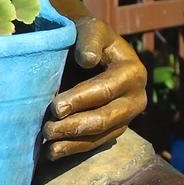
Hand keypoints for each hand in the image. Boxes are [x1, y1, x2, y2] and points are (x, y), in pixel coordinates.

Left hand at [43, 16, 146, 160]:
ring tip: (47, 143)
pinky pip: (96, 144)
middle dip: (75, 125)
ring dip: (72, 142)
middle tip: (47, 129)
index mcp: (132, 72)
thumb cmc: (88, 40)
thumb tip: (87, 60)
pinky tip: (51, 153)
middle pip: (105, 118)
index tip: (55, 107)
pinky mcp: (116, 130)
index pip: (105, 89)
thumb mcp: (91, 31)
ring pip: (100, 135)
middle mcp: (136, 98)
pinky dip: (73, 149)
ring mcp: (127, 117)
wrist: (92, 52)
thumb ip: (90, 40)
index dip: (80, 99)